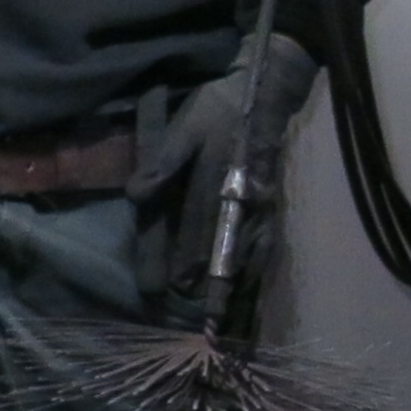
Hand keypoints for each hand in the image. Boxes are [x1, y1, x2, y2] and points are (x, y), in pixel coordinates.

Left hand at [133, 36, 322, 313]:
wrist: (267, 93)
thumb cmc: (218, 109)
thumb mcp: (185, 126)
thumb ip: (163, 162)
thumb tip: (136, 196)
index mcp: (215, 178)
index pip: (197, 226)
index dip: (184, 257)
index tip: (170, 288)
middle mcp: (241, 198)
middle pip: (222, 246)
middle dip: (207, 281)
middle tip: (196, 317)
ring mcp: (262, 206)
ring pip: (248, 252)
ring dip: (235, 284)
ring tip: (225, 316)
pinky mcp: (274, 208)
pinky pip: (268, 246)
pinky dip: (259, 272)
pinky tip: (251, 292)